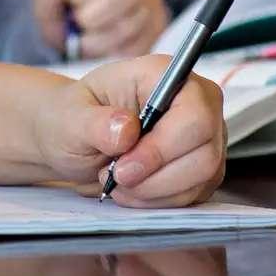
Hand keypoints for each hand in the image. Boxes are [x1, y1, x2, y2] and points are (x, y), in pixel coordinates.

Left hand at [34, 0, 168, 58]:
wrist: (73, 37)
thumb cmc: (63, 12)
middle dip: (99, 11)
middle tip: (80, 22)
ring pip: (135, 18)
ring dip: (102, 37)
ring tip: (85, 39)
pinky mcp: (158, 25)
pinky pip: (142, 42)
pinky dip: (115, 51)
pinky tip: (102, 47)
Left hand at [36, 55, 225, 207]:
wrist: (75, 138)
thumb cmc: (74, 118)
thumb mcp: (70, 118)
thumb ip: (96, 123)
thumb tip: (126, 129)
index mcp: (164, 74)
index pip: (194, 111)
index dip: (163, 147)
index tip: (123, 168)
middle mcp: (195, 101)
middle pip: (205, 150)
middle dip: (156, 176)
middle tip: (115, 177)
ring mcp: (205, 134)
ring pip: (203, 176)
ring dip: (154, 191)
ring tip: (118, 181)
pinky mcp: (203, 165)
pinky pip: (195, 193)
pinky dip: (158, 200)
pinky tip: (132, 189)